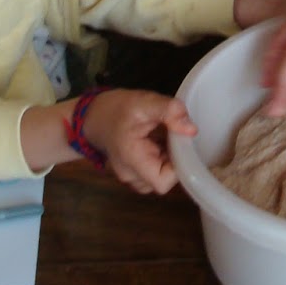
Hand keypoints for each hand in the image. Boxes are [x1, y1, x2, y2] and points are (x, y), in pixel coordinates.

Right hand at [80, 88, 197, 194]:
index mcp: (132, 161)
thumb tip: (192, 129)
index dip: (178, 167)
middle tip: (172, 134)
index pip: (163, 182)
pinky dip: (161, 157)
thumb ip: (168, 111)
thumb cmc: (115, 109)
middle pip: (164, 180)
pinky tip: (158, 140)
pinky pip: (154, 171)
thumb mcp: (143, 101)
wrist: (93, 116)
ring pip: (160, 176)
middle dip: (174, 158)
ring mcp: (132, 177)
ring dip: (168, 158)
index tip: (180, 144)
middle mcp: (131, 176)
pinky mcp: (135, 172)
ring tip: (163, 136)